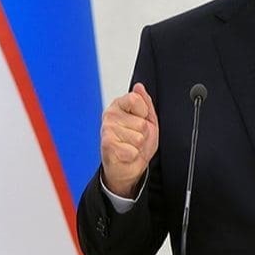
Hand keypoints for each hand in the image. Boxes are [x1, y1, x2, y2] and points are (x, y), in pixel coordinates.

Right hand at [100, 83, 158, 197]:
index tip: (140, 119)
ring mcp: (107, 130)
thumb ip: (145, 102)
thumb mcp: (147, 120)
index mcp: (119, 105)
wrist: (127, 167)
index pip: (135, 99)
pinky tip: (126, 154)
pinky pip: (133, 150)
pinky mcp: (107, 146)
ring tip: (130, 146)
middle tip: (135, 138)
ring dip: (138, 146)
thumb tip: (139, 87)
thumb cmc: (136, 143)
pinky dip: (133, 156)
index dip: (144, 113)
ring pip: (138, 138)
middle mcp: (110, 115)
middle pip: (141, 123)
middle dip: (144, 134)